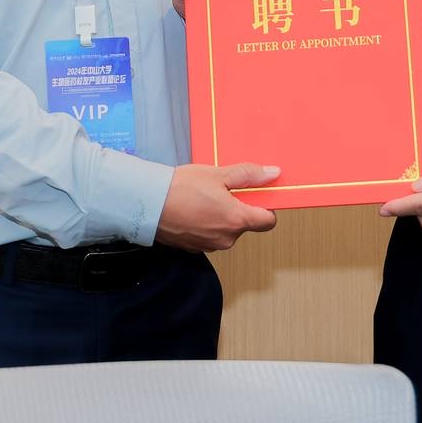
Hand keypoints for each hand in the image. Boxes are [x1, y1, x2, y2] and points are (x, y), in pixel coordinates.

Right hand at [156, 163, 279, 251]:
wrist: (148, 204)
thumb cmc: (181, 188)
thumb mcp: (218, 174)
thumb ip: (249, 175)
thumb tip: (273, 174)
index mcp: (237, 220)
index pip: (268, 221)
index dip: (265, 206)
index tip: (255, 194)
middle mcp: (227, 238)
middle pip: (246, 224)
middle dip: (239, 207)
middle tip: (222, 189)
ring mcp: (210, 246)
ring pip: (227, 230)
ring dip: (222, 216)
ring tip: (203, 198)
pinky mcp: (195, 248)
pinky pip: (210, 235)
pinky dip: (207, 223)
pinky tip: (193, 209)